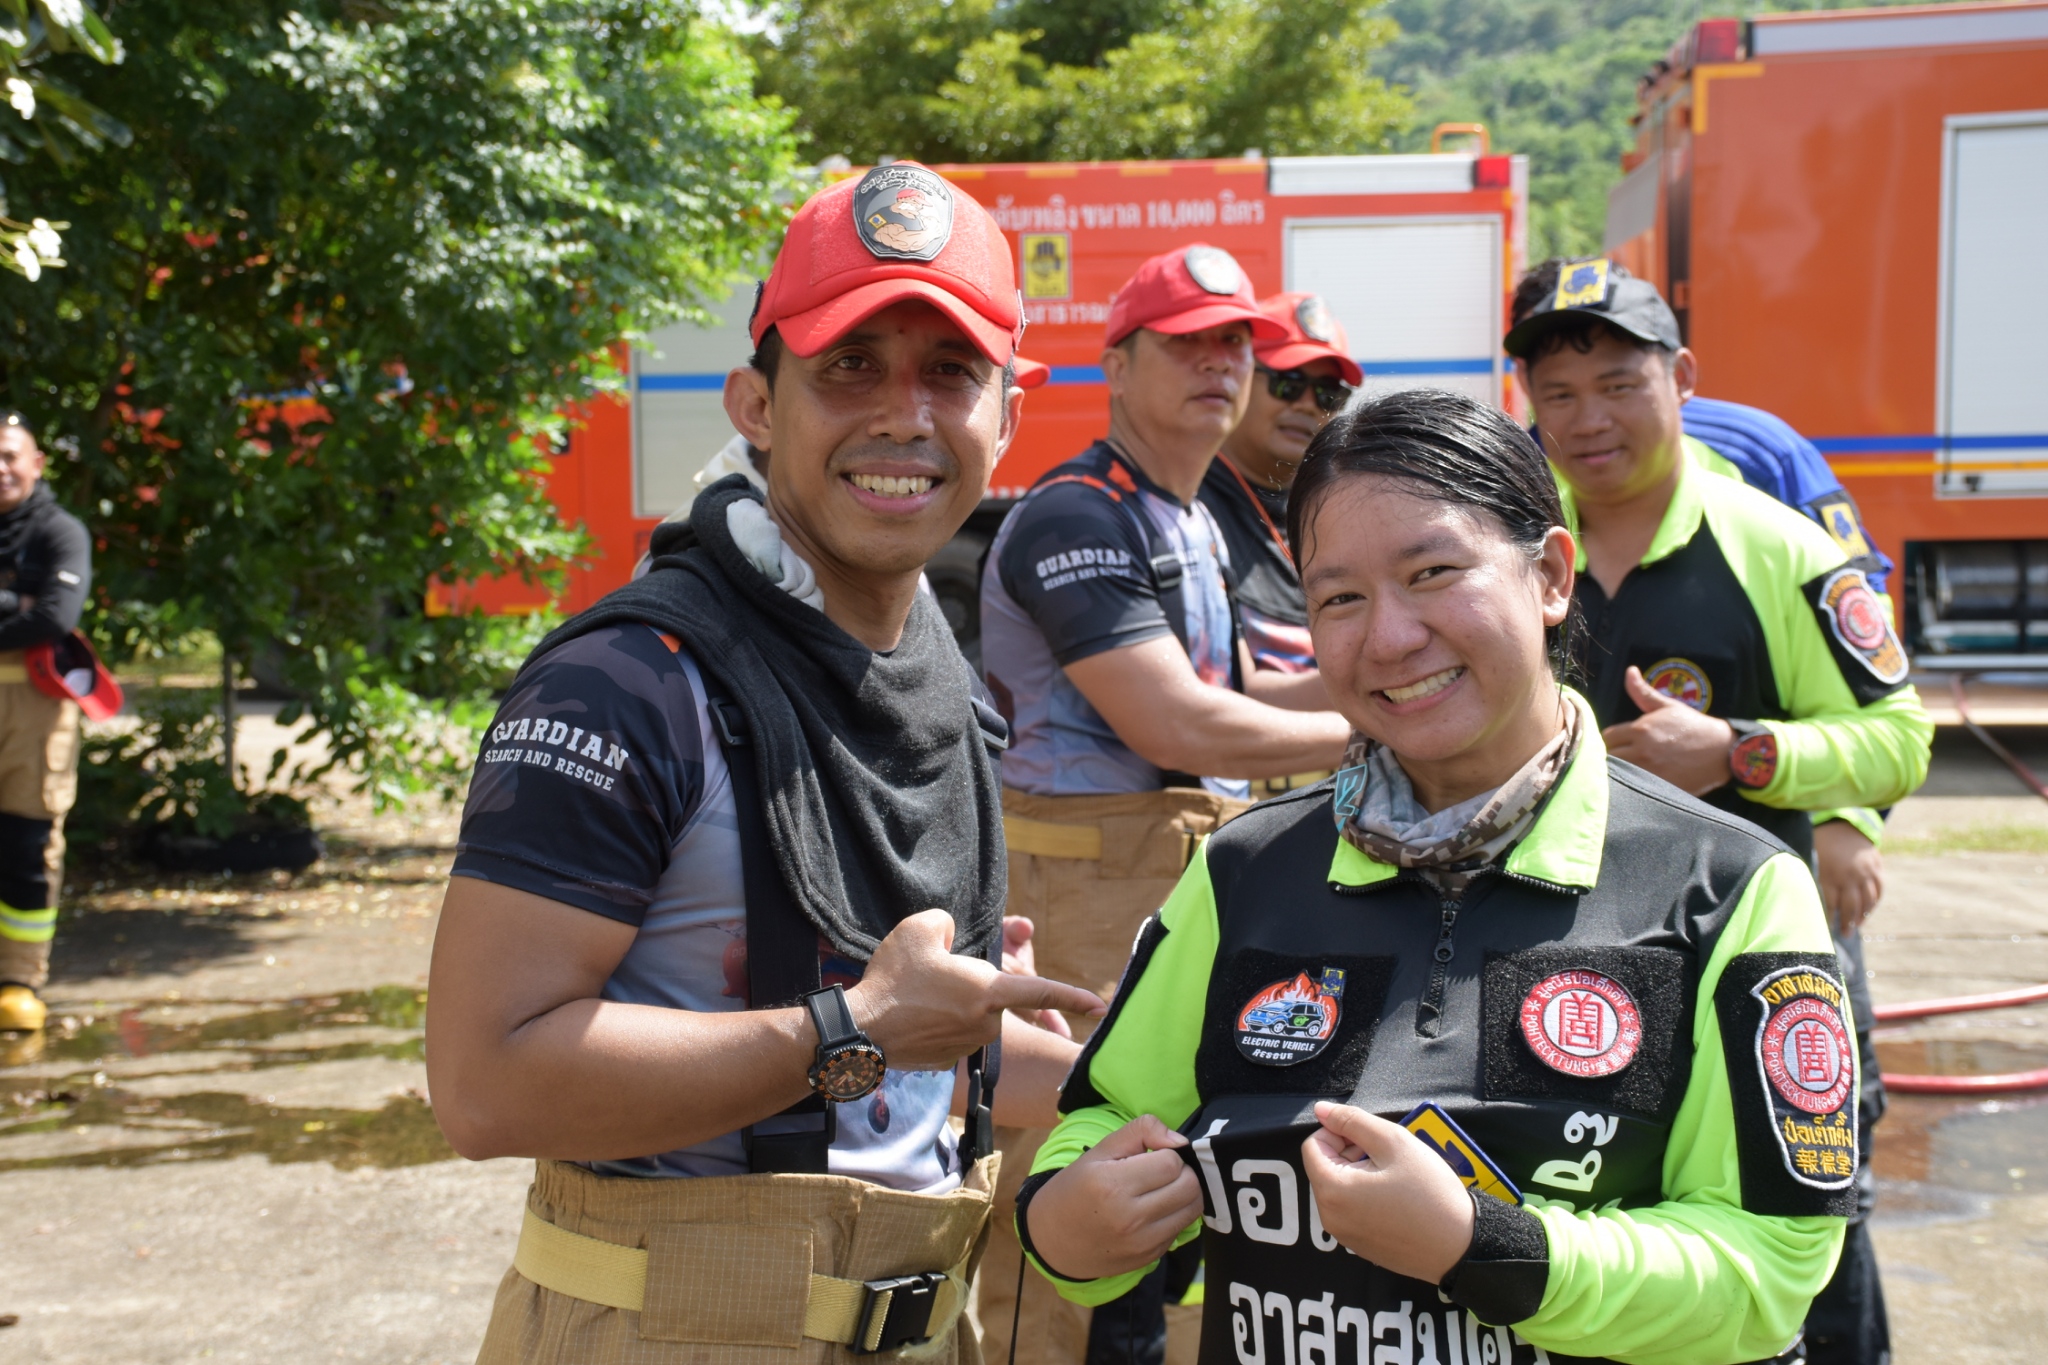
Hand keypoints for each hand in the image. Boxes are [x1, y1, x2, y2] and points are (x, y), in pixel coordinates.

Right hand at [848, 910, 1102, 1069]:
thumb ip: (948, 924)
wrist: (861, 1030)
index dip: (1073, 996)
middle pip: (989, 996)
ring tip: (914, 997)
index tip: (1101, 1007)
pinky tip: (910, 1017)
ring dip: (950, 1004)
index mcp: (988, 991)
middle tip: (928, 976)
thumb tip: (952, 939)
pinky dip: (936, 1024)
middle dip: (967, 984)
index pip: (1041, 991)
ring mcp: (966, 1046)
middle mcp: (986, 1024)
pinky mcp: (947, 1061)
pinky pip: (950, 1034)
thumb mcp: (922, 928)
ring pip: (969, 1015)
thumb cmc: (895, 978)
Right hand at [1023, 1115, 1204, 1279]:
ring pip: (1193, 1208)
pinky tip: (1152, 1211)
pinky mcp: (1150, 1257)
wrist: (1053, 1238)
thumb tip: (1179, 1140)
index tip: (1150, 1156)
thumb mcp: (1100, 1150)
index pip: (1171, 1162)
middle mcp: (1130, 1217)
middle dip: (1182, 1172)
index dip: (1166, 1153)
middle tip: (1162, 1171)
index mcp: (1113, 1184)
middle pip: (1190, 1186)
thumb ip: (1141, 1131)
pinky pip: (1181, 1228)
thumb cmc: (1077, 1187)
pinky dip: (1174, 1215)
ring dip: (1184, 1193)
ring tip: (1162, 1188)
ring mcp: (1142, 1242)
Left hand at [1300, 1101, 1475, 1282]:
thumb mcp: (1393, 1142)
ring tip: (1395, 1176)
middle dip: (1351, 1153)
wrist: (1461, 1245)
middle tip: (1388, 1156)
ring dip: (1361, 1173)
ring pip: (1340, 1188)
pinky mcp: (1362, 1247)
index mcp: (1332, 1190)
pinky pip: (1353, 1211)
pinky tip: (1398, 1197)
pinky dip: (1368, 1197)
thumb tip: (1322, 1110)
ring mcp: (1345, 1236)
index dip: (1341, 1133)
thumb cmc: (1429, 1191)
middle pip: (1325, 1167)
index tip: (1371, 1139)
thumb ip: (1352, 1121)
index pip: (1313, 1145)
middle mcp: (1331, 1218)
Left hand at [1600, 667, 1737, 795]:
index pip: (1607, 737)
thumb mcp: (1668, 706)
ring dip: (1618, 771)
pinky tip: (1637, 781)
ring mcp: (1649, 772)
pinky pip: (1632, 788)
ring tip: (1627, 769)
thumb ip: (1643, 692)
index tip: (1618, 742)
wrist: (1722, 751)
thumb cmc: (1693, 727)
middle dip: (1612, 755)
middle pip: (1608, 757)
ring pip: (1617, 774)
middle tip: (1621, 756)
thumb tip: (1629, 671)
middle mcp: (1642, 751)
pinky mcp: (1658, 787)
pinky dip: (1631, 785)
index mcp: (1641, 729)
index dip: (1610, 740)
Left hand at [1814, 820, 1882, 934]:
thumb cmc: (1821, 844)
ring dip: (1862, 916)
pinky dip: (1875, 903)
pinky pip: (1879, 890)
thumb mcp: (1811, 859)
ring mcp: (1866, 873)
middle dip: (1847, 923)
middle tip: (1844, 934)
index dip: (1828, 918)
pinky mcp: (1877, 868)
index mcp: (1830, 875)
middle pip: (1851, 907)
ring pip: (1867, 901)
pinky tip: (1869, 911)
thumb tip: (1806, 901)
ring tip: (1856, 927)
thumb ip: (1813, 879)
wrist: (1843, 824)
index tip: (1826, 930)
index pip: (1830, 904)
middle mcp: (1849, 877)